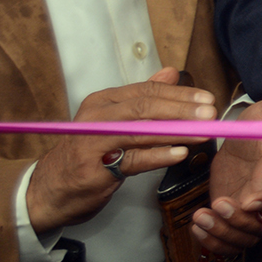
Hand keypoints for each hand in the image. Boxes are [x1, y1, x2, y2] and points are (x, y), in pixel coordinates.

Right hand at [25, 68, 212, 233]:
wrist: (51, 189)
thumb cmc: (88, 154)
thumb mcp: (114, 120)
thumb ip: (143, 97)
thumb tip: (171, 72)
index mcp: (103, 101)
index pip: (147, 91)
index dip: (180, 94)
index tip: (207, 98)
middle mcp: (95, 117)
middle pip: (145, 107)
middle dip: (182, 109)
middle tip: (210, 114)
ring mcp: (92, 142)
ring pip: (140, 130)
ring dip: (176, 130)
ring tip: (203, 131)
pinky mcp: (94, 169)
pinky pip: (133, 160)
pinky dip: (158, 156)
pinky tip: (180, 153)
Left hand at [194, 81, 261, 255]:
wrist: (245, 146)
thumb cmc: (258, 129)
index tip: (250, 201)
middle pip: (261, 225)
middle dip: (238, 222)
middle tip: (218, 204)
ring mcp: (251, 214)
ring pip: (243, 239)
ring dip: (222, 234)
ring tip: (201, 217)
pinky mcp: (234, 221)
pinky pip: (228, 245)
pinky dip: (212, 243)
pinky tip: (197, 226)